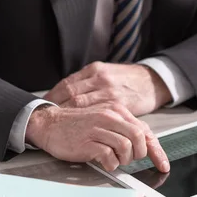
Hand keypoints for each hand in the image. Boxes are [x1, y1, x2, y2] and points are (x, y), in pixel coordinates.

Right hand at [25, 103, 169, 172]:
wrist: (49, 124)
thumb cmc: (78, 125)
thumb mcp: (104, 121)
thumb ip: (123, 129)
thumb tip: (143, 144)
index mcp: (117, 110)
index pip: (144, 130)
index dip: (156, 151)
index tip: (163, 165)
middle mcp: (110, 116)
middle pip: (138, 137)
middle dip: (138, 154)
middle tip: (128, 159)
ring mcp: (98, 128)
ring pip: (126, 147)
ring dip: (123, 160)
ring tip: (114, 160)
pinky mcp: (87, 141)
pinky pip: (108, 156)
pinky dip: (110, 164)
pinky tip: (104, 162)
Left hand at [43, 62, 171, 115]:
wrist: (153, 81)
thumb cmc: (128, 80)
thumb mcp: (107, 73)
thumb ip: (90, 82)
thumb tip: (68, 93)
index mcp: (95, 70)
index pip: (67, 83)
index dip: (53, 95)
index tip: (43, 105)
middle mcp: (100, 78)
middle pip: (70, 92)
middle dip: (55, 105)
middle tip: (43, 116)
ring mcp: (109, 90)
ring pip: (80, 102)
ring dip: (66, 113)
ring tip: (55, 123)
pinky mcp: (119, 103)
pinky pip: (97, 114)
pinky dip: (85, 121)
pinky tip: (79, 127)